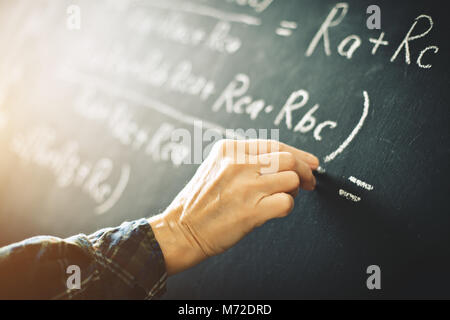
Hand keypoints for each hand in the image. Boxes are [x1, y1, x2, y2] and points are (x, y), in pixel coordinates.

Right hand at [148, 139, 318, 274]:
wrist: (182, 230)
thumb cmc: (200, 202)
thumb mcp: (217, 167)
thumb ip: (245, 159)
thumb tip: (287, 160)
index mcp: (229, 149)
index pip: (274, 144)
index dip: (298, 154)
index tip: (310, 163)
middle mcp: (238, 164)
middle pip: (288, 159)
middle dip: (304, 171)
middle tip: (308, 183)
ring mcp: (245, 187)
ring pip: (291, 179)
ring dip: (294, 190)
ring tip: (284, 197)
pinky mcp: (251, 211)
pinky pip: (286, 202)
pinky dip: (287, 207)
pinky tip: (275, 210)